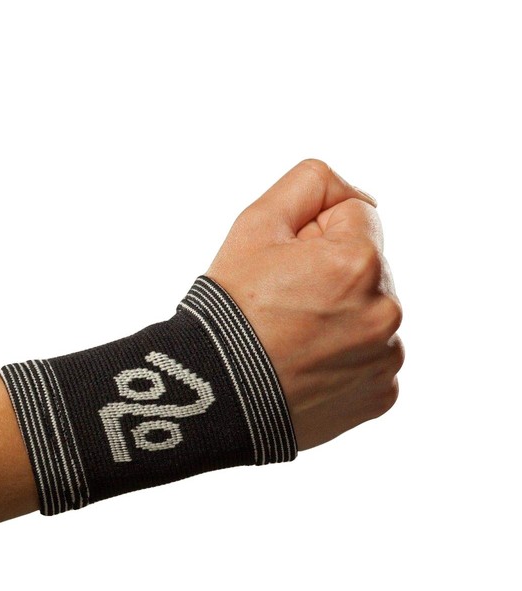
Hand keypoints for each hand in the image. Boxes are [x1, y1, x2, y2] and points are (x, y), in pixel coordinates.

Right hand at [206, 158, 403, 450]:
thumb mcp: (254, 224)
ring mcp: (385, 359)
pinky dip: (344, 363)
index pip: (354, 215)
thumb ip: (309, 183)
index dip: (311, 235)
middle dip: (331, 278)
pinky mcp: (380, 396)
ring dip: (341, 320)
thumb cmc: (229, 311)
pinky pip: (370, 362)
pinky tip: (305, 369)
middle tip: (280, 309)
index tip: (281, 268)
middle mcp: (387, 311)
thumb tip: (351, 196)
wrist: (214, 396)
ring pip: (369, 316)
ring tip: (291, 343)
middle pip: (366, 269)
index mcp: (361, 262)